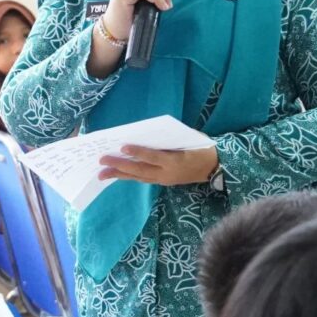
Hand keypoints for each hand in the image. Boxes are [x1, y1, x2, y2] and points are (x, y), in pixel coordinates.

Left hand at [98, 144, 218, 186]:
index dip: (138, 152)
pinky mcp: (162, 182)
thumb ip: (169, 138)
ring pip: (138, 177)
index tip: (123, 147)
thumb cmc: (200, 148)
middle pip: (140, 170)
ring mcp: (163, 180)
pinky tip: (117, 174)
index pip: (153, 156)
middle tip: (102, 161)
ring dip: (119, 175)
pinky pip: (142, 179)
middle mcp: (167, 174)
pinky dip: (128, 176)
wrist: (213, 167)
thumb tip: (148, 133)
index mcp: (175, 161)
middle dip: (120, 166)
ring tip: (102, 173)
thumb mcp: (188, 139)